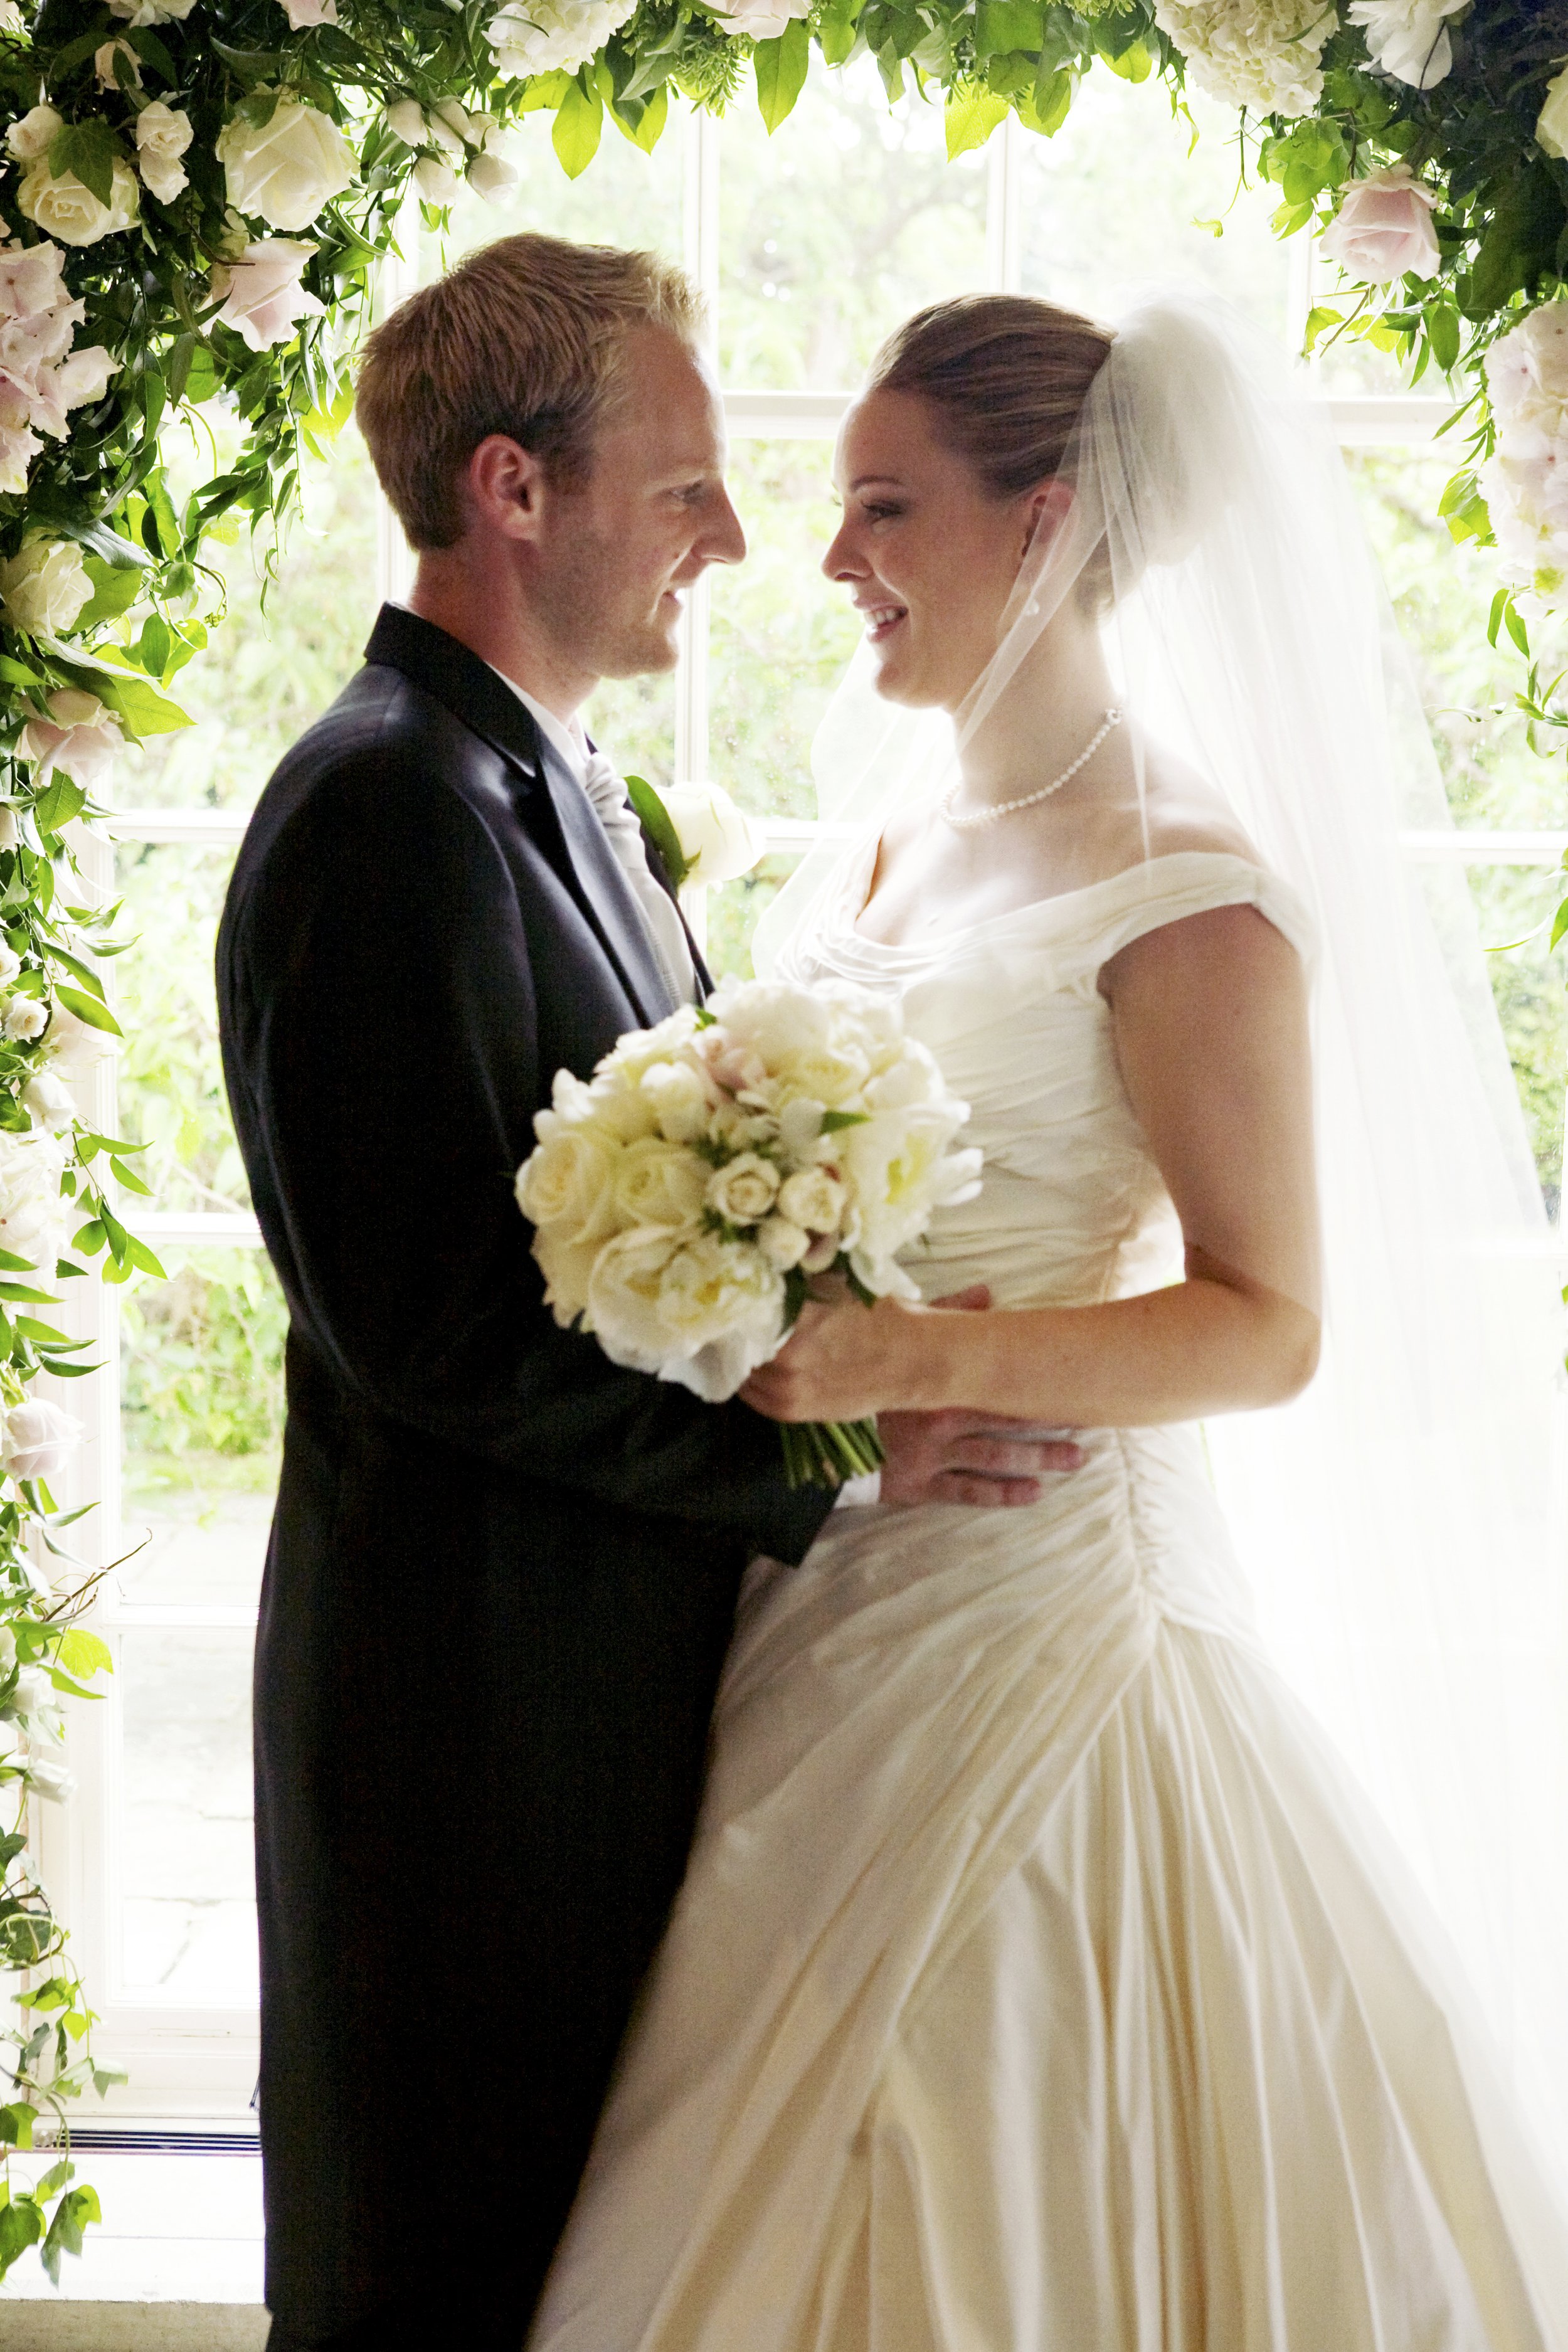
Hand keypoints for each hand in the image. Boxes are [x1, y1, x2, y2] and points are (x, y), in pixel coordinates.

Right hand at [741, 1282, 1084, 1506]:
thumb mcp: (892, 1335)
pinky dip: (1002, 1494)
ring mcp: (933, 1456)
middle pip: (1008, 1422)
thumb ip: (941, 1313)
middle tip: (1094, 1426)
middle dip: (1051, 1424)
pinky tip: (1033, 1493)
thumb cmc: (852, 1377)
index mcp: (939, 1382)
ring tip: (1075, 1460)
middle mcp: (942, 1420)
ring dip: (1039, 1459)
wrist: (808, 1434)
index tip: (1080, 1378)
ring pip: (996, 1458)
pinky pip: (967, 1492)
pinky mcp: (918, 1485)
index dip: (1041, 1382)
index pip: (1001, 1380)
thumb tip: (987, 1292)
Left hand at [741, 1293, 920, 1425]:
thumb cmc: (879, 1315)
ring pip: (742, 1371)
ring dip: (744, 1357)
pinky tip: (762, 1367)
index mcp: (797, 1317)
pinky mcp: (793, 1411)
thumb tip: (759, 1267)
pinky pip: (753, 1396)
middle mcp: (786, 1357)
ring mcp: (788, 1389)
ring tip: (750, 1343)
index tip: (734, 1295)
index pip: (742, 1310)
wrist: (912, 1361)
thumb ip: (795, 1281)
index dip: (735, 1302)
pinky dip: (752, 1381)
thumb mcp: (837, 1283)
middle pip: (737, 1342)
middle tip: (739, 1318)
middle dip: (738, 1330)